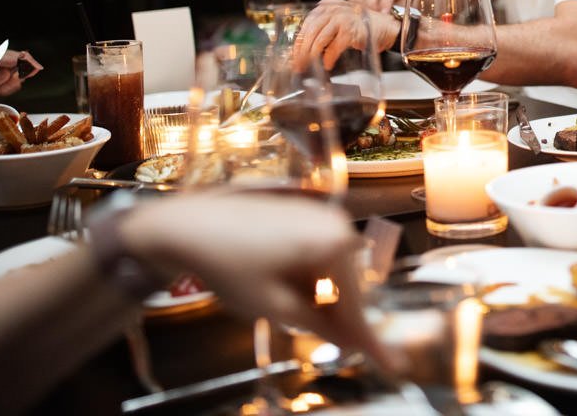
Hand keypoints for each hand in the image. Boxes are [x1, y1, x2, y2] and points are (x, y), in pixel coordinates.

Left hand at [120, 191, 385, 359]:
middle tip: (332, 344)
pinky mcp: (299, 211)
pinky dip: (305, 276)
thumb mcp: (275, 306)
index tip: (391, 364)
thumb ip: (320, 325)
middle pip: (347, 284)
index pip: (357, 304)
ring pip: (330, 270)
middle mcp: (335, 221)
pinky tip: (278, 285)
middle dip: (337, 315)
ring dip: (316, 295)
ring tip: (282, 306)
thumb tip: (353, 342)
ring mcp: (318, 212)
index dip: (369, 339)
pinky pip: (315, 252)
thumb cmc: (229, 265)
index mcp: (335, 242)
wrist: (185, 224)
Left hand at [293, 0, 395, 70]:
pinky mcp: (351, 31)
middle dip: (301, 51)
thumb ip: (324, 27)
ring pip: (319, 40)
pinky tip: (327, 65)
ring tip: (309, 67)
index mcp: (328, 5)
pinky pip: (333, 47)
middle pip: (310, 32)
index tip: (294, 55)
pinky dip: (328, 58)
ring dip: (312, 57)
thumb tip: (305, 47)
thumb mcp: (340, 22)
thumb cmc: (363, 27)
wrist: (387, 27)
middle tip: (298, 65)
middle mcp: (334, 9)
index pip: (306, 23)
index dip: (299, 41)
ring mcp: (343, 19)